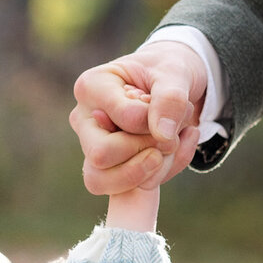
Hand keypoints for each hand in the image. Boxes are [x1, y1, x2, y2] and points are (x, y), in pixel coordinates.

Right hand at [71, 45, 206, 193]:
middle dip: (148, 150)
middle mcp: (83, 120)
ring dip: (152, 170)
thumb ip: (170, 99)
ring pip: (104, 181)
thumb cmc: (166, 72)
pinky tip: (177, 151)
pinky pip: (125, 190)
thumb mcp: (175, 73)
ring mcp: (91, 147)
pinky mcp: (106, 169)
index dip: (157, 122)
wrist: (170, 86)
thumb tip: (162, 136)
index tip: (178, 108)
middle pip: (101, 156)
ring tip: (173, 143)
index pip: (125, 119)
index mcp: (91, 87)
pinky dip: (161, 175)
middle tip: (173, 133)